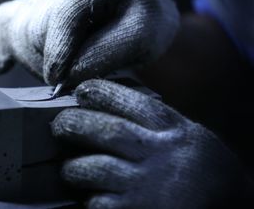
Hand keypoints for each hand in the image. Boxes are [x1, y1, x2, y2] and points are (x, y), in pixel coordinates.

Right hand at [0, 0, 178, 85]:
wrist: (140, 15)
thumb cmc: (146, 25)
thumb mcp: (141, 39)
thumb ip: (102, 55)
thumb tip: (62, 74)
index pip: (61, 15)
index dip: (58, 54)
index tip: (60, 82)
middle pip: (32, 28)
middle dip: (47, 63)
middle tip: (69, 80)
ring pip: (17, 32)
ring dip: (33, 62)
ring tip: (58, 71)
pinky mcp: (31, 6)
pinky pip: (1, 21)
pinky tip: (2, 65)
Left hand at [51, 79, 245, 208]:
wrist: (229, 206)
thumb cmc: (201, 166)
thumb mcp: (186, 133)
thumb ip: (153, 119)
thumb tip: (107, 100)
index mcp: (171, 129)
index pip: (129, 101)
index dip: (100, 92)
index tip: (81, 90)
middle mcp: (159, 155)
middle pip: (107, 131)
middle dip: (74, 124)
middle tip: (59, 125)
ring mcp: (148, 187)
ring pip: (94, 168)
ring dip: (73, 167)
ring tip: (68, 167)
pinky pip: (99, 203)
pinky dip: (88, 197)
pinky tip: (89, 194)